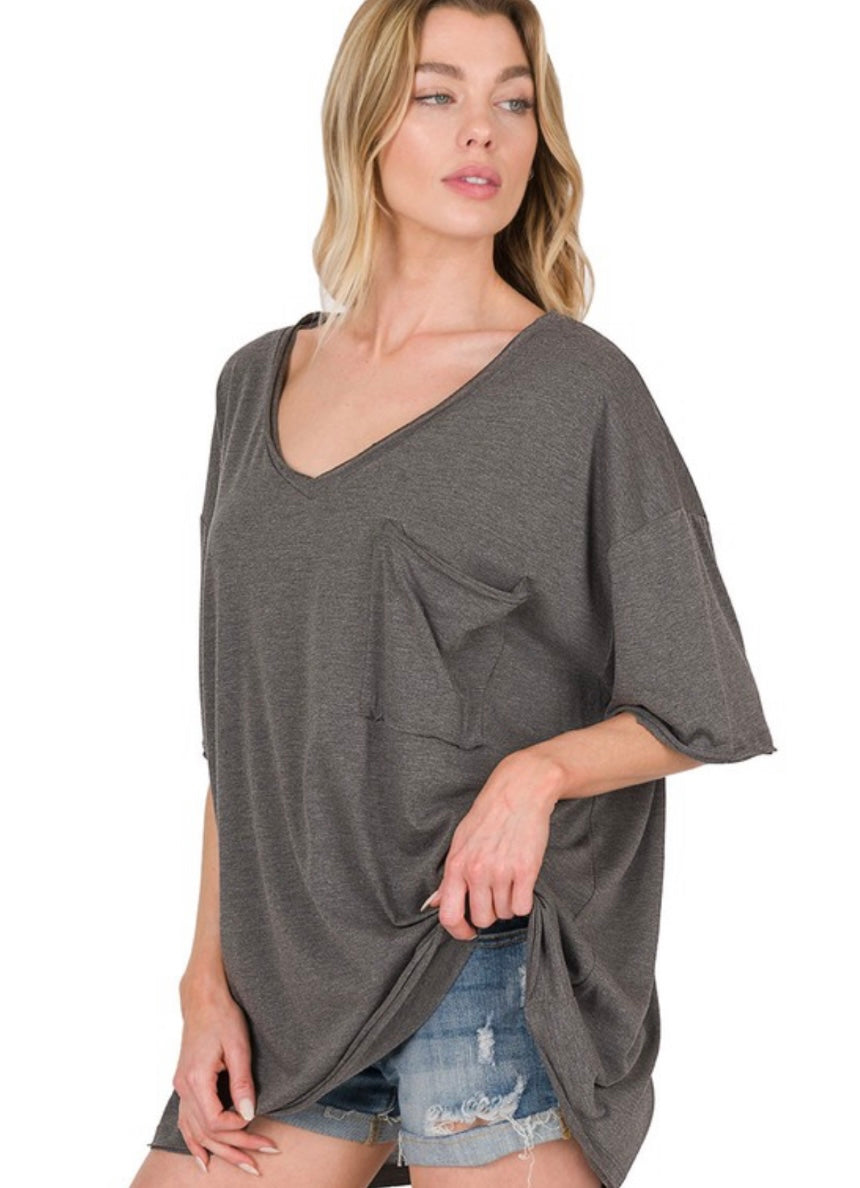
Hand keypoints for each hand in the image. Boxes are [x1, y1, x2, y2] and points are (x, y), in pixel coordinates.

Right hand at [172, 978, 279, 1174]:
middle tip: (260, 1162)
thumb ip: (242, 1081)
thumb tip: (249, 1113)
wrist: (203, 998)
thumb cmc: (223, 1016)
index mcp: (195, 1079)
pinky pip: (186, 1122)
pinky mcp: (185, 1084)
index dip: (238, 1128)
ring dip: (218, 1151)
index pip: (216, 1120)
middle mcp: (183, 1087)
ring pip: (195, 1131)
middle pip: (206, 1132)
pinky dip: (194, 1142)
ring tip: (243, 1165)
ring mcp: (181, 1087)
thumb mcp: (238, 1046)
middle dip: (234, 1149)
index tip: (258, 1122)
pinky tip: (203, 1159)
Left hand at [420, 748, 560, 940]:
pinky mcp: (526, 870)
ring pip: (505, 914)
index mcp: (456, 865)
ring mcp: (501, 872)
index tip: (469, 931)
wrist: (519, 791)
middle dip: (490, 914)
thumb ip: (449, 877)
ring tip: (509, 880)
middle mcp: (476, 871)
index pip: (448, 916)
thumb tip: (434, 904)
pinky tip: (522, 884)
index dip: (459, 931)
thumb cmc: (488, 815)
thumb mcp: (460, 841)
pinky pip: (523, 907)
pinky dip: (524, 901)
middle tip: (494, 896)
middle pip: (482, 920)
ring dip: (508, 904)